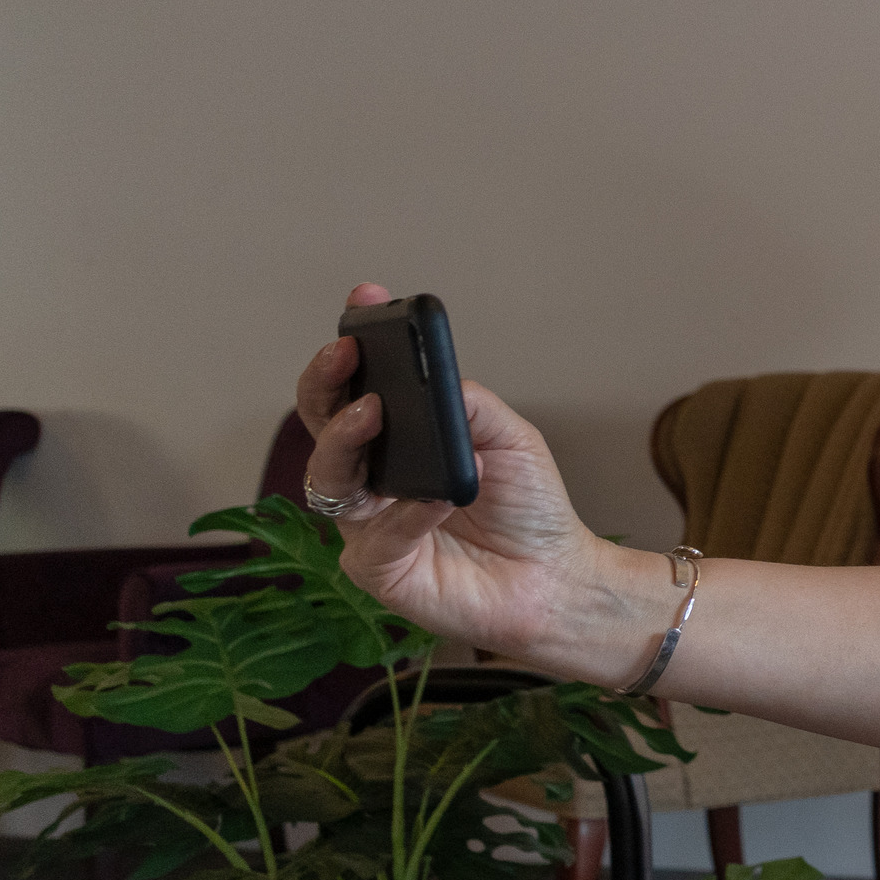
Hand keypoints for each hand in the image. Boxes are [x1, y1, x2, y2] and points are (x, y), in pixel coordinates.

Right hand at [297, 282, 650, 678]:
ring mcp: (367, 525)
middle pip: (321, 425)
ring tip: (374, 413)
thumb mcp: (508, 437)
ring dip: (346, 440)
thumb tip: (430, 376)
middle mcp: (371, 480)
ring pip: (329, 478)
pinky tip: (437, 498)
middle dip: (325, 384)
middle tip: (346, 354)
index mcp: (396, 443)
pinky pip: (376, 537)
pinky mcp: (378, 570)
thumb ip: (465, 404)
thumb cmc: (529, 509)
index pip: (355, 391)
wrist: (558, 578)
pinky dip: (406, 514)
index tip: (360, 302)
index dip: (349, 348)